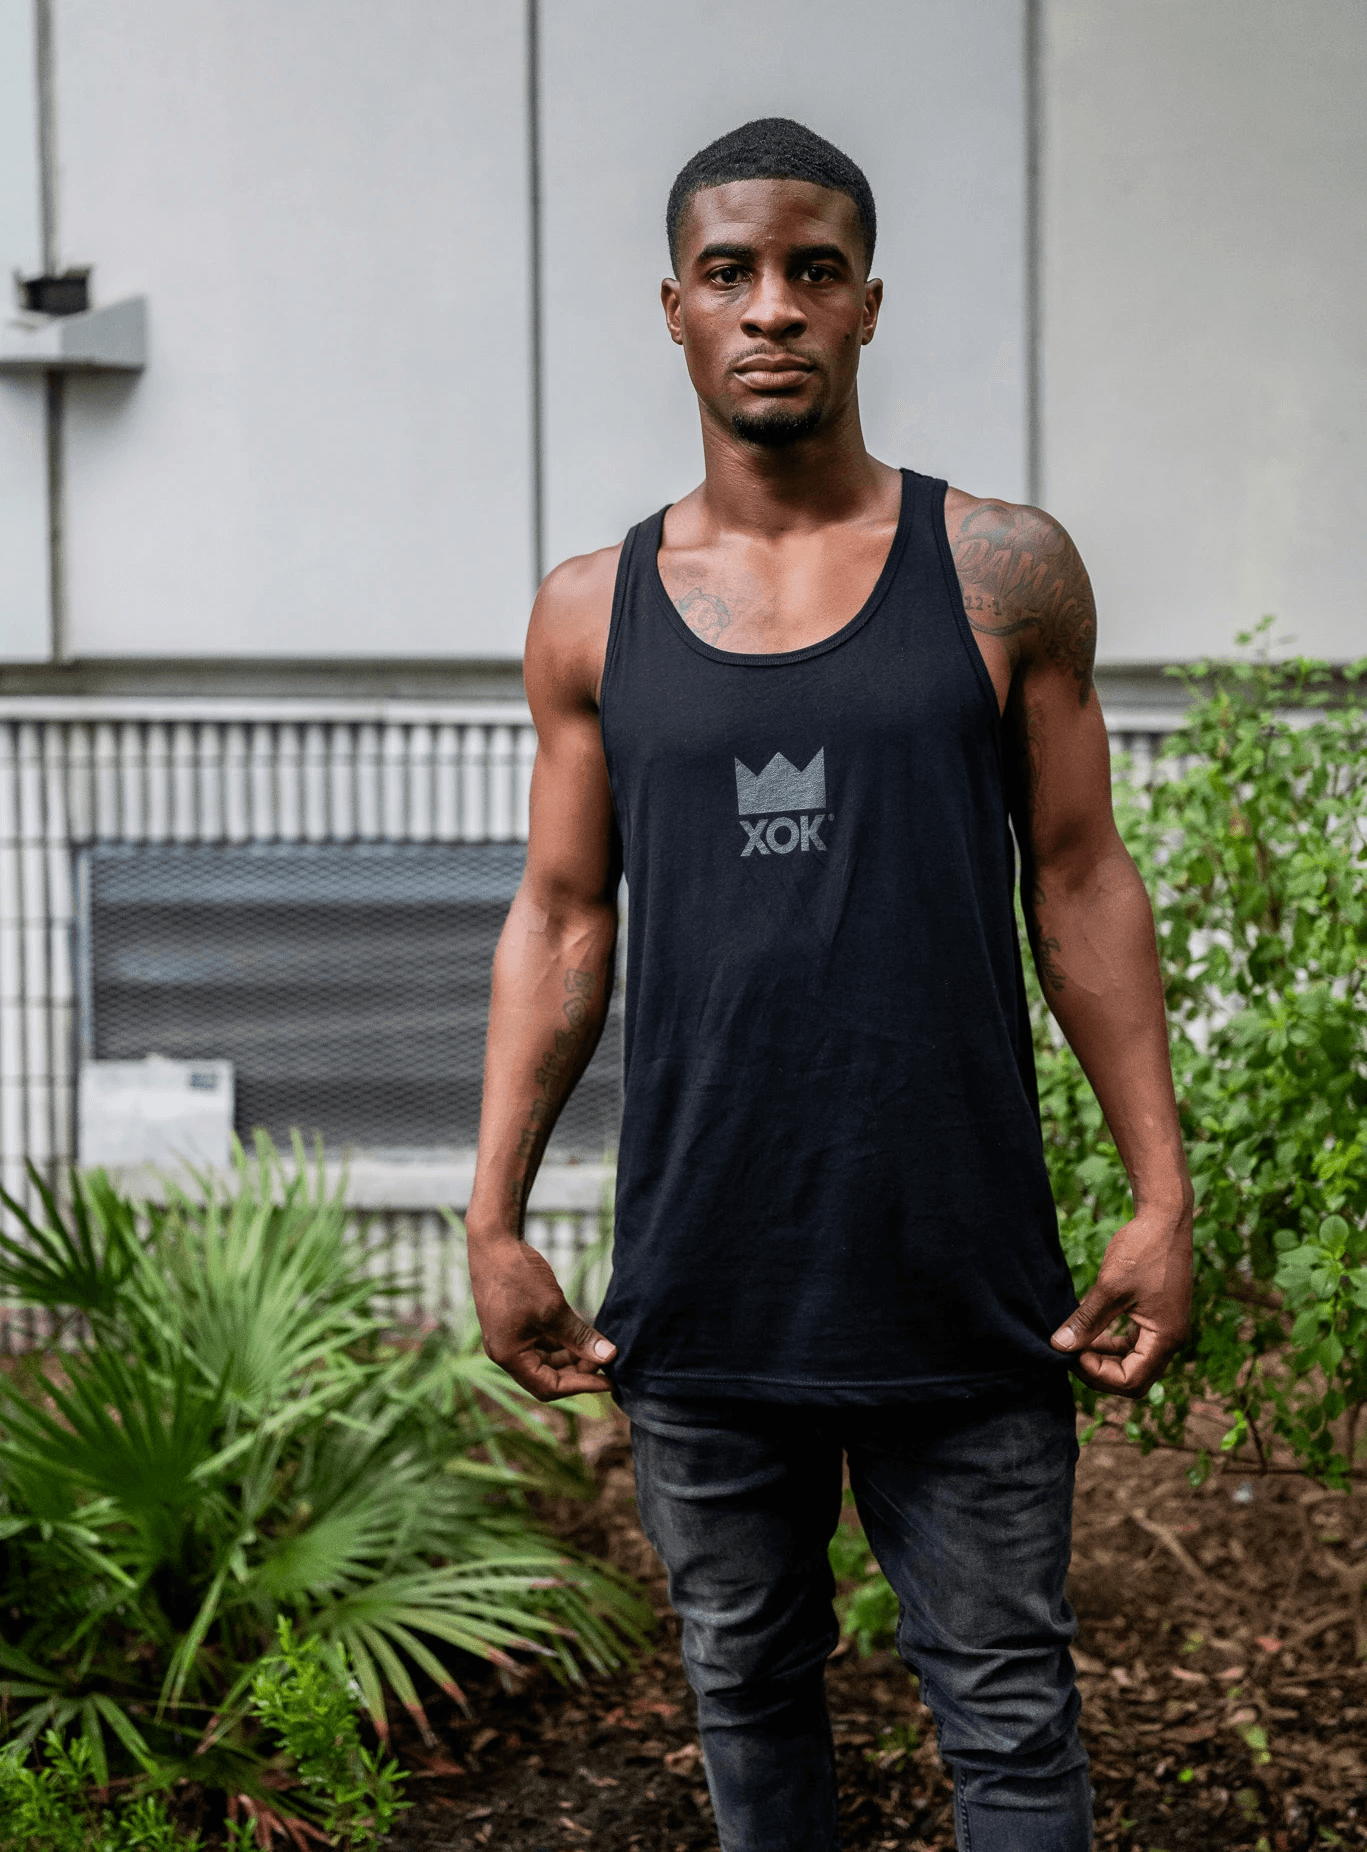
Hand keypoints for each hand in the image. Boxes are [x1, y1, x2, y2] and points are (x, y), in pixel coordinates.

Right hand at [468, 1234, 616, 1401]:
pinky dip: (561, 1342)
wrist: (494, 1242)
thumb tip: (609, 1357)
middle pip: (546, 1377)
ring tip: (596, 1347)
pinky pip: (541, 1343)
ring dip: (571, 1357)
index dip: (581, 1386)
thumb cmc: (518, 1276)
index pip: (549, 1387)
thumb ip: (580, 1337)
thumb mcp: (554, 1309)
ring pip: (545, 1360)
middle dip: (577, 1371)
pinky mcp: (514, 1324)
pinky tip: (580, 1333)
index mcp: (509, 1356)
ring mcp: (508, 1338)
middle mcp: (505, 1352)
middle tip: (605, 1360)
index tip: (608, 1381)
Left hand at [1050, 1206, 1192, 1397]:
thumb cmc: (1142, 1250)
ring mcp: (1165, 1327)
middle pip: (1133, 1377)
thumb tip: (1059, 1347)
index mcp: (1166, 1338)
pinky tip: (1087, 1327)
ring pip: (1132, 1360)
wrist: (1164, 1217)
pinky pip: (1132, 1341)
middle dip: (1099, 1371)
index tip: (1071, 1354)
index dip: (1097, 1373)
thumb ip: (1086, 1321)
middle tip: (1069, 1354)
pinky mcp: (1157, 1315)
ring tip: (1074, 1342)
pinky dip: (1109, 1340)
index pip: (1130, 1380)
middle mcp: (1170, 1339)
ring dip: (1103, 1357)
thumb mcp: (1109, 1288)